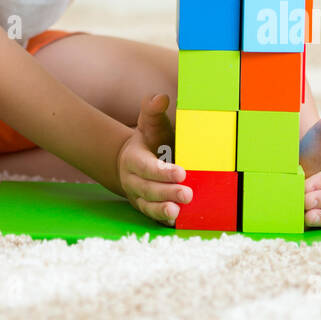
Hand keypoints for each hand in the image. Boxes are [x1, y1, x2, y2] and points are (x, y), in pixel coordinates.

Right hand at [117, 93, 191, 226]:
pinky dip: (163, 220)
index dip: (161, 171)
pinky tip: (177, 221)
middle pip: (148, 188)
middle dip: (167, 192)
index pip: (146, 166)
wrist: (135, 161)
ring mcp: (138, 196)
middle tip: (187, 194)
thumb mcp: (151, 124)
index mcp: (133, 158)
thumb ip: (153, 111)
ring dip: (163, 210)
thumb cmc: (151, 141)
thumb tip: (161, 98)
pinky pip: (152, 217)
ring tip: (178, 212)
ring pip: (148, 205)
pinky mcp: (146, 208)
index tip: (181, 173)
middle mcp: (133, 180)